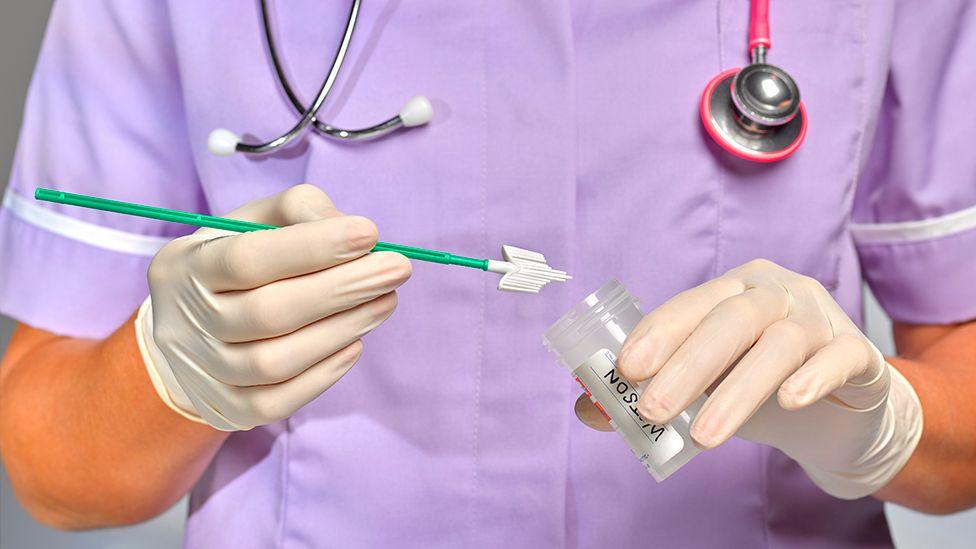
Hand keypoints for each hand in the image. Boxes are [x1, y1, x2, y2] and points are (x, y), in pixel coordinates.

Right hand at [137, 184, 411, 430]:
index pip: (247, 258)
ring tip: (385, 301)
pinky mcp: (226, 410)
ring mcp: (204, 372)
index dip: (312, 247)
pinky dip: (323, 374)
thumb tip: (352, 231)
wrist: (186, 330)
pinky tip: (355, 343)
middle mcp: (186, 323)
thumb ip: (298, 211)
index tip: (369, 233)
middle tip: (397, 269)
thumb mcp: (252, 222)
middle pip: (269, 312)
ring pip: (275, 362)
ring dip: (342, 329)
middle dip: (343, 289)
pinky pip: (277, 402)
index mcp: (187, 267)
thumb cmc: (234, 261)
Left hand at [576, 259, 922, 498]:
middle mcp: (777, 293)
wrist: (840, 409)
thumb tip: (589, 409)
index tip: (625, 371)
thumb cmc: (759, 384)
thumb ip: (657, 389)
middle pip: (731, 320)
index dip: (657, 334)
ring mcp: (820, 318)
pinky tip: (789, 402)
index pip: (690, 305)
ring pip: (780, 344)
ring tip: (703, 437)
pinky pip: (839, 357)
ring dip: (737, 392)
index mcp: (733, 290)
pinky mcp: (859, 353)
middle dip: (687, 366)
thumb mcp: (706, 384)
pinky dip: (812, 377)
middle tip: (652, 410)